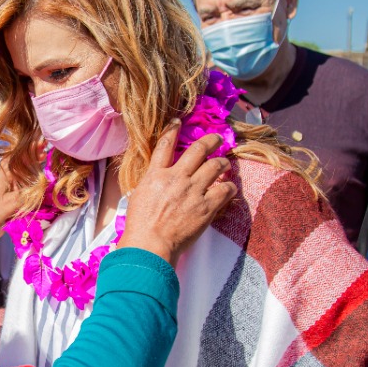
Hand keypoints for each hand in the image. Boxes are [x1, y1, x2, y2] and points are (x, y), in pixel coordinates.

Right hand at [117, 121, 236, 263]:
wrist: (150, 245)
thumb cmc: (139, 226)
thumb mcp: (138, 196)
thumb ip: (151, 183)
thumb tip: (157, 179)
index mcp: (156, 175)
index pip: (165, 145)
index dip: (173, 129)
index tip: (178, 122)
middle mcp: (177, 178)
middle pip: (198, 149)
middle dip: (211, 140)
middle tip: (217, 139)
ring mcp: (193, 191)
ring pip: (216, 166)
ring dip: (223, 163)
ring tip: (225, 164)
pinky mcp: (207, 206)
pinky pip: (225, 189)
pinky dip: (229, 187)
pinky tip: (229, 188)